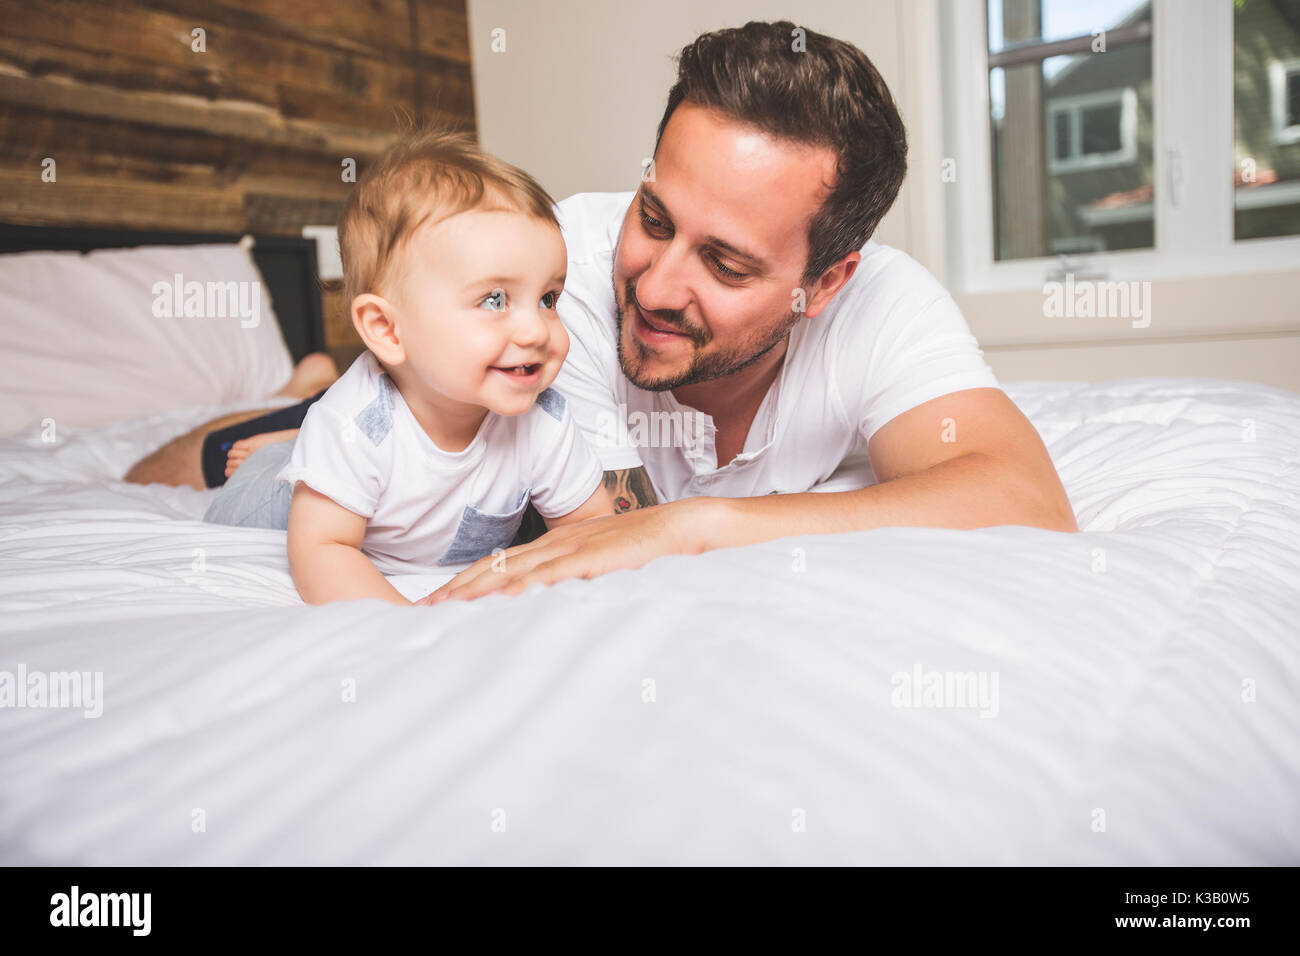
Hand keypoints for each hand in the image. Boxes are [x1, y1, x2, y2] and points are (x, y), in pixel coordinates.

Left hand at [424, 497, 714, 602]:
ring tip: (448, 609)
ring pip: (516, 569)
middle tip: (425, 610)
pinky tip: (505, 599)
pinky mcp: (594, 557)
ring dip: (479, 590)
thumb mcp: (602, 567)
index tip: (440, 603)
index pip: (502, 565)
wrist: (685, 526)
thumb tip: (549, 606)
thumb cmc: (649, 549)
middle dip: (458, 589)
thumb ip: (576, 582)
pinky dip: (527, 586)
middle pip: (496, 567)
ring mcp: (573, 549)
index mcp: (557, 546)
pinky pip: (554, 573)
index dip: (468, 584)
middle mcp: (557, 545)